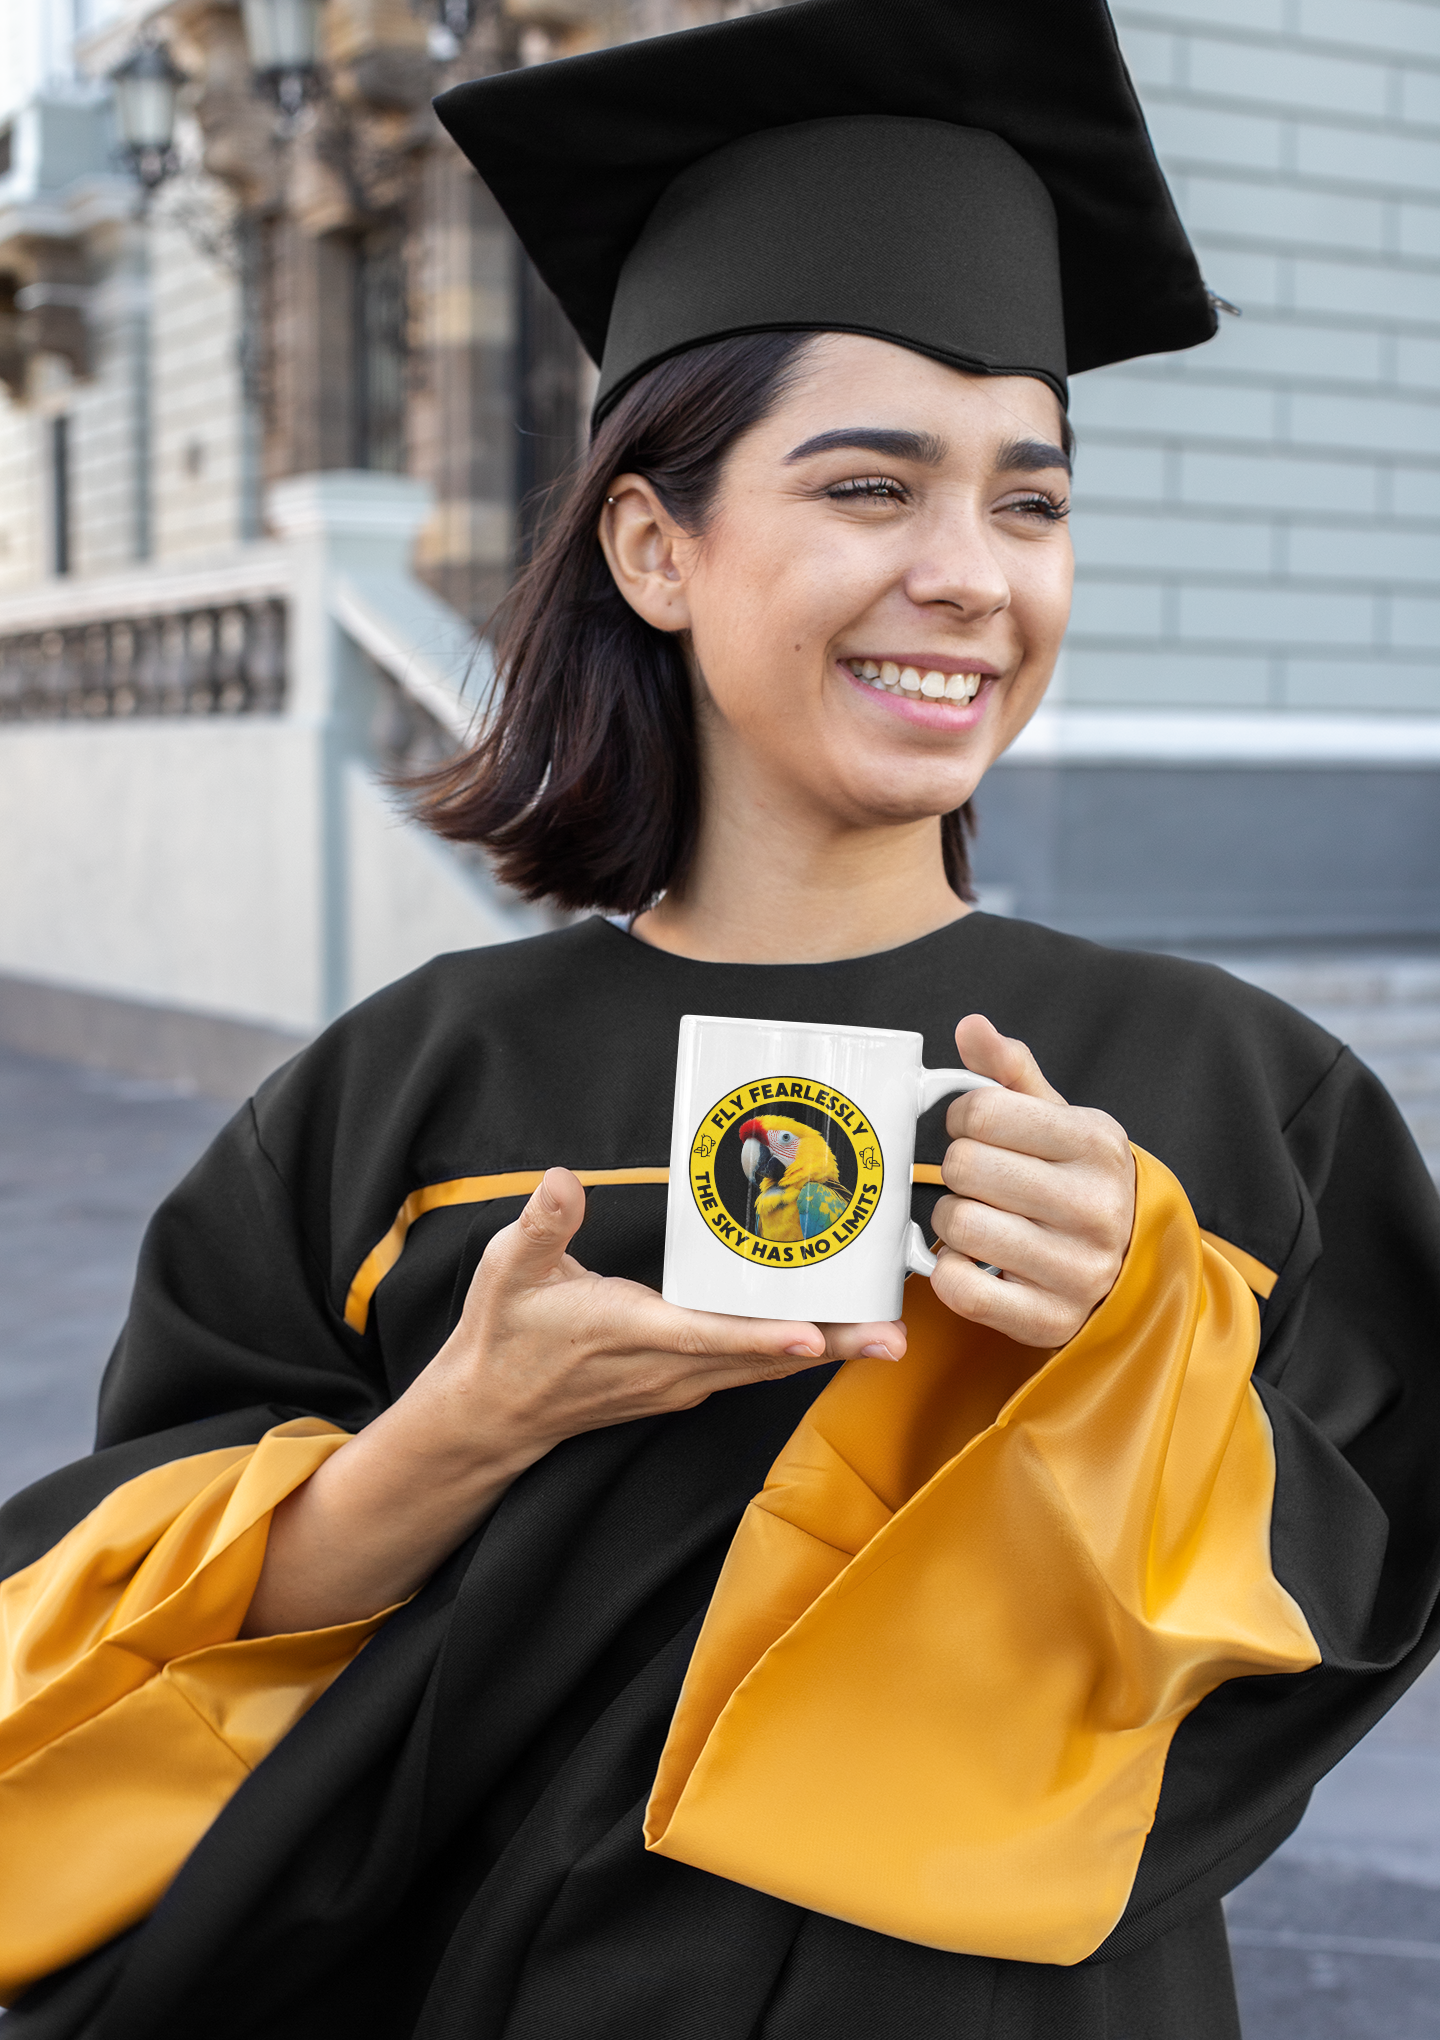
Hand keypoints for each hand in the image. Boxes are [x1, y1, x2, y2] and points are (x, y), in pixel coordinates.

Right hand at [244, 1170, 902, 1634]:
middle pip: (761, 1359)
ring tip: (883, 1336)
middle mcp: (667, 1366)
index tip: (809, 1336)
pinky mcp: (681, 1383)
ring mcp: (679, 1381)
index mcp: (632, 1331)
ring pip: (763, 1368)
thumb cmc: (505, 1336)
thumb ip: (542, 1226)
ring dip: (823, 1352)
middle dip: (828, 1347)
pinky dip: (791, 1353)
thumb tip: (562, 1183)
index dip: (760, 1338)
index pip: (708, 1337)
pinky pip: (749, 1370)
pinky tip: (826, 1335)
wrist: (491, 1411)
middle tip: (891, 1337)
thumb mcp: (508, 1271)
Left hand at [928, 1015, 1134, 1348]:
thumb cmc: (1078, 1181)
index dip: (963, 1117)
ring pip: (959, 1224)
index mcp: (1096, 1144)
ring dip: (951, 1219)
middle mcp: (1094, 1207)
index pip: (983, 1111)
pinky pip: (961, 1288)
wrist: (1131, 1266)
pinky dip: (951, 1272)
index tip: (974, 1130)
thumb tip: (971, 1026)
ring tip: (977, 1217)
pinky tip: (974, 1261)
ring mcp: (1077, 1269)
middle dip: (957, 1169)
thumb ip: (1011, 1074)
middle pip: (964, 1166)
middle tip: (976, 1179)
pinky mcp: (1050, 1319)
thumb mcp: (1060, 1121)